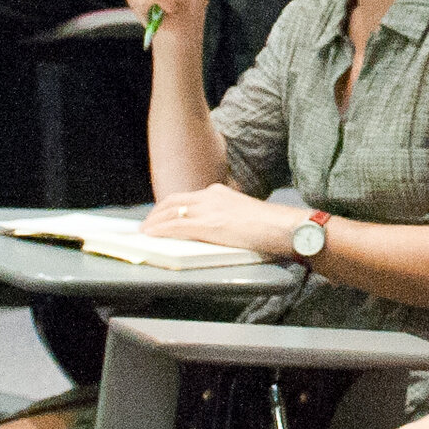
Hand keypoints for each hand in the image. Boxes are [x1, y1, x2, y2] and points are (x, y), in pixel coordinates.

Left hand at [139, 182, 296, 256]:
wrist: (284, 227)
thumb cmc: (271, 226)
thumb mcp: (243, 215)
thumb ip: (226, 217)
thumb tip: (216, 229)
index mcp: (220, 192)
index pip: (186, 197)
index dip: (169, 206)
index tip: (160, 215)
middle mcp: (211, 196)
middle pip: (173, 201)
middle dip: (156, 213)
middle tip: (146, 225)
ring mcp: (209, 209)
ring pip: (171, 212)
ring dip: (154, 223)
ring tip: (144, 232)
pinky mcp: (209, 225)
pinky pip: (177, 226)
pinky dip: (161, 230)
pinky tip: (152, 235)